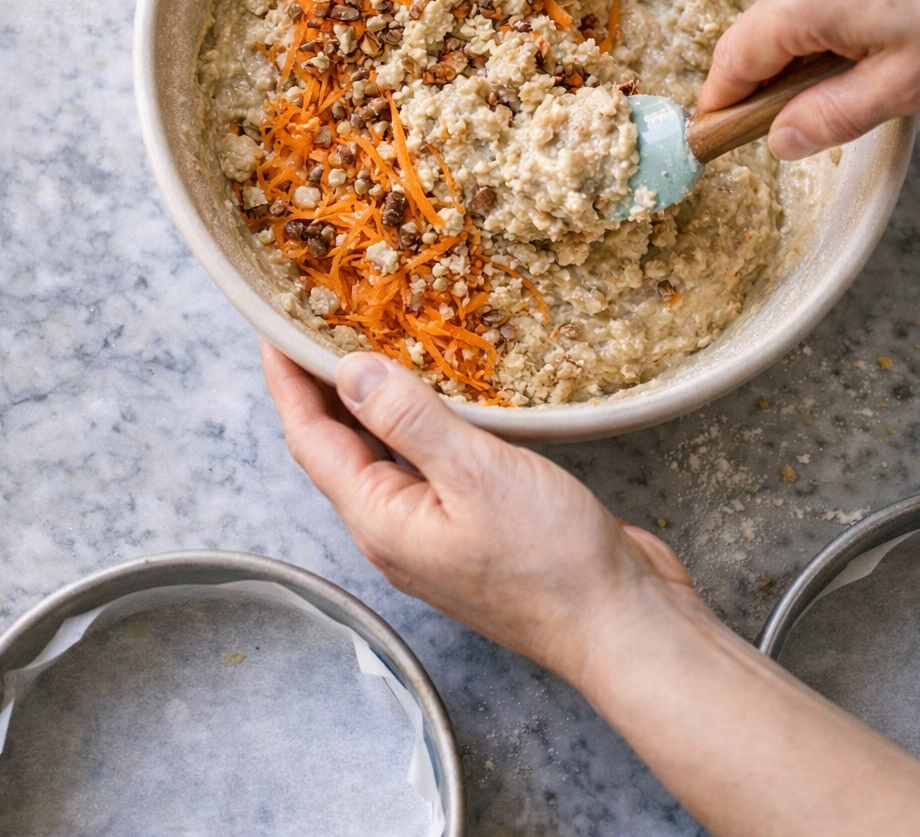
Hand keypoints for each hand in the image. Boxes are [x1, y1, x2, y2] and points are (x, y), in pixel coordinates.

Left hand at [262, 343, 696, 682]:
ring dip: (374, 399)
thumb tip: (348, 370)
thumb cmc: (550, 559)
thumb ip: (408, 420)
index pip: (312, 439)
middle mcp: (397, 527)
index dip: (289, 381)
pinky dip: (422, 419)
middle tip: (323, 318)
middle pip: (341, 445)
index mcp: (381, 519)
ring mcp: (437, 528)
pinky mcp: (478, 523)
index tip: (274, 326)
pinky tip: (445, 391)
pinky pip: (431, 460)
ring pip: (387, 452)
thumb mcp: (475, 474)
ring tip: (375, 340)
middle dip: (324, 384)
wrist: (621, 623)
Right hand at [698, 0, 919, 158]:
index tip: (716, 134)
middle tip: (838, 107)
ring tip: (888, 54)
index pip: (733, 59)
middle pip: (765, 30)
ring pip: (798, 0)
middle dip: (786, 74)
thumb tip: (778, 140)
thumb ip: (830, 118)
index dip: (722, 104)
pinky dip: (842, 2)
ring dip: (820, 37)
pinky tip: (896, 15)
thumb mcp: (906, 86)